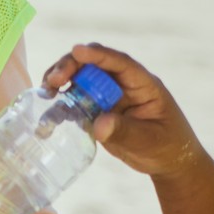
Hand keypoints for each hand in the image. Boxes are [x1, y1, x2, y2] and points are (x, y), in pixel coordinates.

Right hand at [42, 43, 204, 181]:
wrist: (168, 162)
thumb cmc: (167, 146)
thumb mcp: (150, 139)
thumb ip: (125, 131)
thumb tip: (98, 124)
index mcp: (142, 84)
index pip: (120, 62)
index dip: (98, 55)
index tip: (77, 51)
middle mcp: (121, 85)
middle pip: (92, 66)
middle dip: (70, 67)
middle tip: (53, 81)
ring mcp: (106, 97)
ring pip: (78, 81)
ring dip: (59, 83)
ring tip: (45, 93)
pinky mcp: (95, 112)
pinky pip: (74, 104)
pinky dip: (59, 108)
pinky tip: (46, 119)